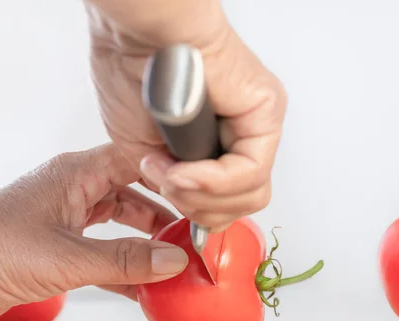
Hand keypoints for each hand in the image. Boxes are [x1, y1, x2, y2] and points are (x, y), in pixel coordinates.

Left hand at [0, 144, 187, 320]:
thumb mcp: (65, 257)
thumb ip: (122, 260)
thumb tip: (171, 260)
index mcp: (77, 174)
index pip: (137, 158)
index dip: (171, 170)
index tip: (200, 189)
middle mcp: (77, 189)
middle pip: (137, 190)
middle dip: (166, 210)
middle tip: (195, 229)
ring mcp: (70, 216)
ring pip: (123, 220)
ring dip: (149, 239)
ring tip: (177, 256)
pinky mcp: (61, 244)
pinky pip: (106, 248)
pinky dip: (126, 263)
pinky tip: (146, 283)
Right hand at [85, 0, 287, 231]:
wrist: (137, 34)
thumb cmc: (132, 77)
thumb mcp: (146, 154)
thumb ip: (175, 186)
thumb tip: (190, 202)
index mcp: (218, 142)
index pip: (229, 200)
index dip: (196, 209)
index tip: (165, 189)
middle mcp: (243, 134)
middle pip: (244, 203)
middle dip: (198, 207)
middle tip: (168, 182)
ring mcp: (258, 124)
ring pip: (252, 194)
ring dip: (201, 195)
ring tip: (172, 171)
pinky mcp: (266, 111)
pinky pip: (250, 171)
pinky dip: (212, 180)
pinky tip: (184, 168)